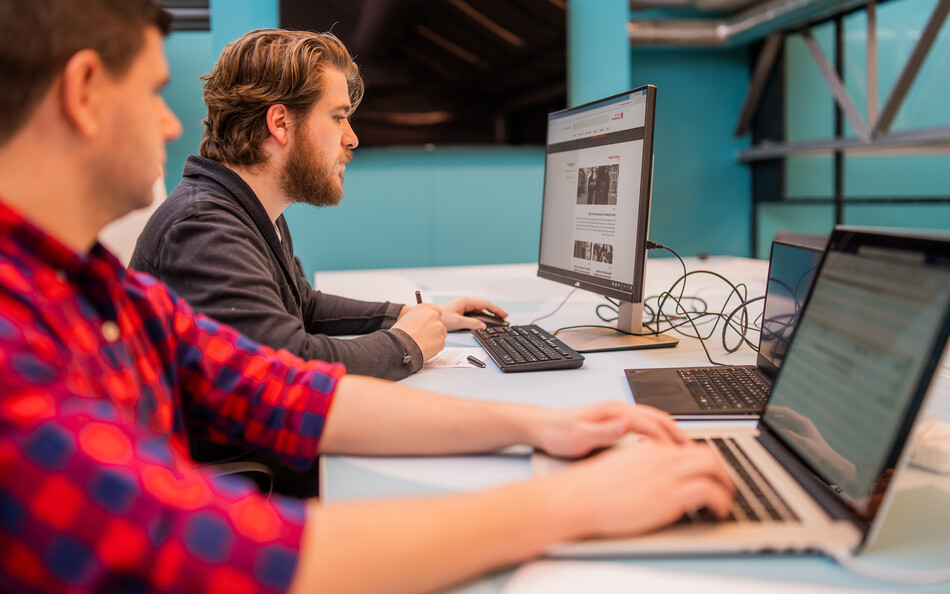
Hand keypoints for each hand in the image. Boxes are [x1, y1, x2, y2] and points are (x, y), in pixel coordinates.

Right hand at [392, 304, 446, 360]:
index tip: (429, 324)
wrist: (400, 346)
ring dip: (435, 337)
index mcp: (425, 308)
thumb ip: (419, 317)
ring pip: (441, 333)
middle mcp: (434, 315)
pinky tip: (424, 347)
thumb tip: (424, 322)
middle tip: (424, 335)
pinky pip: (440, 344)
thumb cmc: (400, 333)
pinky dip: (435, 346)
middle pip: (439, 322)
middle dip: (434, 328)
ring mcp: (439, 328)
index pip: (436, 311)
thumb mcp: (407, 318)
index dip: (432, 319)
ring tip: (422, 342)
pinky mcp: (441, 340)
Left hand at [437, 297, 508, 330]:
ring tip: (496, 320)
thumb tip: (483, 326)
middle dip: (494, 311)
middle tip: (503, 318)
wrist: (429, 318)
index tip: (504, 315)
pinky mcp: (460, 310)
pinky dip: (481, 316)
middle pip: (484, 305)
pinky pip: (474, 312)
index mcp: (466, 302)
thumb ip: (472, 324)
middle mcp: (465, 302)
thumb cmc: (440, 317)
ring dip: (488, 314)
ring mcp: (462, 306)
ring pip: (479, 309)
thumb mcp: (458, 322)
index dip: (496, 309)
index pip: (485, 304)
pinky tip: (484, 321)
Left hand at [531, 401, 686, 458]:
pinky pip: (643, 424)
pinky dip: (658, 433)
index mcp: (612, 411)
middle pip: (656, 417)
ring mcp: (616, 413)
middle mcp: (617, 409)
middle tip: (693, 450)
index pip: (649, 422)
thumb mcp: (578, 436)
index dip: (667, 438)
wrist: (541, 427)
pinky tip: (662, 445)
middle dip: (676, 432)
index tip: (681, 453)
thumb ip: (603, 431)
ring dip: (670, 431)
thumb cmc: (557, 433)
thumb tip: (625, 425)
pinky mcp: (614, 420)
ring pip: (652, 419)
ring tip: (685, 448)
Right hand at [564, 439, 734, 537]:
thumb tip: (651, 473)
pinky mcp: (670, 494)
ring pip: (714, 467)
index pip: (687, 446)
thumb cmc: (591, 488)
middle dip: (721, 469)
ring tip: (726, 499)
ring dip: (726, 483)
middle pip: (706, 452)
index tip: (708, 472)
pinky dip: (720, 500)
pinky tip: (718, 510)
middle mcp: (662, 455)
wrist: (578, 497)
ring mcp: (668, 473)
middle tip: (725, 484)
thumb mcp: (619, 465)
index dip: (702, 460)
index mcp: (649, 447)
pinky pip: (709, 491)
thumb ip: (640, 463)